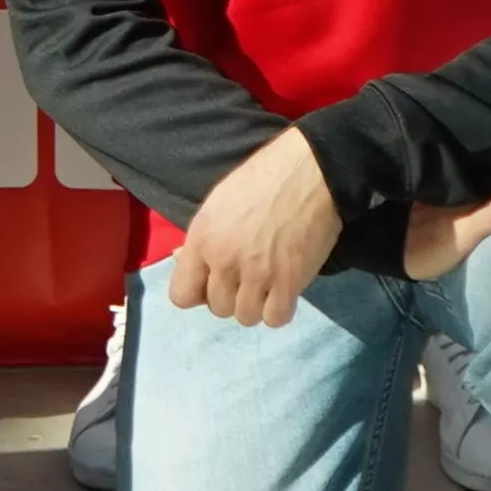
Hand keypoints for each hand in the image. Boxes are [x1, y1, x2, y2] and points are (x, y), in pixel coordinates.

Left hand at [164, 123, 344, 328]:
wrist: (311, 172)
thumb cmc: (262, 178)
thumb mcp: (217, 202)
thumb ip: (200, 238)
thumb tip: (180, 258)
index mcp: (202, 240)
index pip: (181, 296)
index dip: (197, 291)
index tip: (212, 281)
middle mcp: (224, 262)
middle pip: (218, 308)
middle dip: (231, 295)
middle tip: (248, 275)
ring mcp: (257, 275)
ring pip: (246, 317)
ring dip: (256, 304)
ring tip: (268, 282)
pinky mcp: (289, 283)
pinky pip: (275, 318)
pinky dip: (279, 309)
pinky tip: (284, 289)